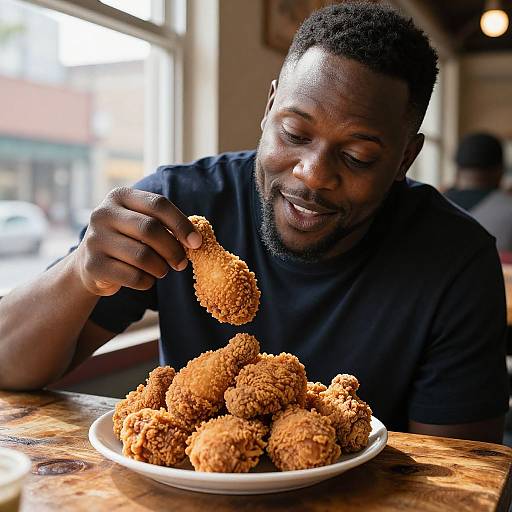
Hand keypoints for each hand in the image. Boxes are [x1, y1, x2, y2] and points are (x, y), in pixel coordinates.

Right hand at [73, 187, 201, 295]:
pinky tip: (145, 279)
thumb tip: (195, 240)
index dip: (181, 224)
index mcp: (120, 196)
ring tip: (161, 270)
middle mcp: (103, 213)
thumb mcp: (140, 224)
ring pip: (143, 256)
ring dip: (160, 268)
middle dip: (173, 249)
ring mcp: (94, 239)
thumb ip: (164, 225)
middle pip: (150, 229)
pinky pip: (133, 276)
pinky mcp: (93, 265)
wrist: (89, 264)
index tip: (196, 242)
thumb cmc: (127, 241)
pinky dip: (147, 281)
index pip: (158, 204)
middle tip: (181, 263)